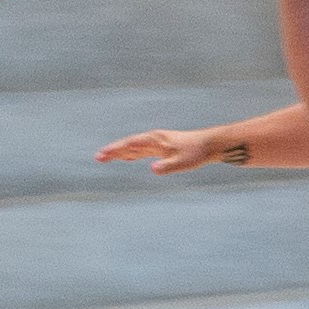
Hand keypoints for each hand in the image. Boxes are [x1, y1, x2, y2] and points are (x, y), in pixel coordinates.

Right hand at [97, 128, 239, 174]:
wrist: (210, 145)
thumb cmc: (197, 153)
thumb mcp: (183, 162)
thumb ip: (167, 166)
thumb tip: (153, 169)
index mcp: (155, 140)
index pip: (131, 144)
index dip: (116, 149)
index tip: (102, 155)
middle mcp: (154, 139)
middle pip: (129, 144)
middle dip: (113, 151)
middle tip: (97, 158)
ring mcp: (157, 143)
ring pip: (134, 147)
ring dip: (120, 152)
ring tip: (106, 157)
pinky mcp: (162, 147)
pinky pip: (142, 150)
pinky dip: (131, 153)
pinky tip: (128, 158)